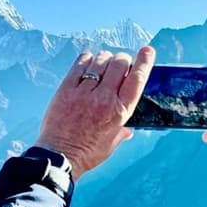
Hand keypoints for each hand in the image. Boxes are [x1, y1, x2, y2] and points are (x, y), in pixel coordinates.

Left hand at [34, 46, 154, 176]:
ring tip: (102, 64)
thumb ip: (121, 132)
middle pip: (120, 64)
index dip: (144, 61)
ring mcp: (84, 92)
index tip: (147, 50)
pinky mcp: (66, 89)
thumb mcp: (111, 143)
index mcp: (120, 111)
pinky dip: (86, 59)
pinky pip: (79, 64)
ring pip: (100, 61)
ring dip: (104, 58)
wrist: (59, 156)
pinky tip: (87, 61)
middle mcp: (105, 98)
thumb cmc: (87, 153)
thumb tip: (128, 131)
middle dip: (122, 60)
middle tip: (119, 64)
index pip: (137, 79)